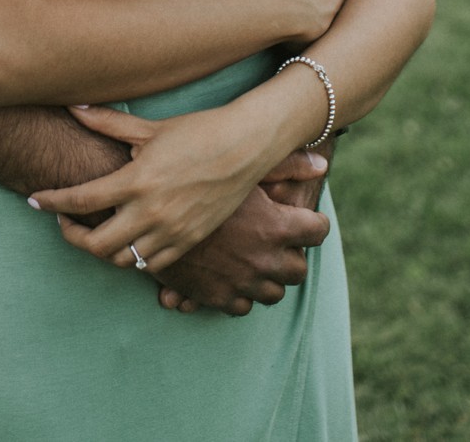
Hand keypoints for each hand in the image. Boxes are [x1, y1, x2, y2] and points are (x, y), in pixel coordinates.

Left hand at [27, 104, 266, 273]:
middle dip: (72, 236)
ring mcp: (171, 232)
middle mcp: (150, 212)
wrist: (245, 148)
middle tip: (63, 221)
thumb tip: (75, 106)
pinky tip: (127, 239)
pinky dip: (133, 257)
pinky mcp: (189, 243)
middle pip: (96, 244)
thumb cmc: (197, 132)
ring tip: (94, 230)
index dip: (51, 203)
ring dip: (101, 248)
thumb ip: (108, 123)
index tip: (35, 201)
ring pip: (123, 260)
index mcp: (136, 181)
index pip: (81, 200)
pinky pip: (152, 266)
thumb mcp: (149, 128)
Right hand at [156, 149, 330, 313]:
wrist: (146, 207)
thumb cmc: (195, 177)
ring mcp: (240, 282)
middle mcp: (264, 259)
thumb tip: (322, 163)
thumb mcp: (241, 167)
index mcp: (275, 226)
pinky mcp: (216, 297)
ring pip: (272, 293)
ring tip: (254, 258)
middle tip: (277, 240)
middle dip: (292, 256)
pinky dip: (240, 293)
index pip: (317, 231)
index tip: (305, 219)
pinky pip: (242, 306)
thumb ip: (286, 165)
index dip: (314, 223)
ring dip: (268, 277)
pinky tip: (231, 274)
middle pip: (298, 269)